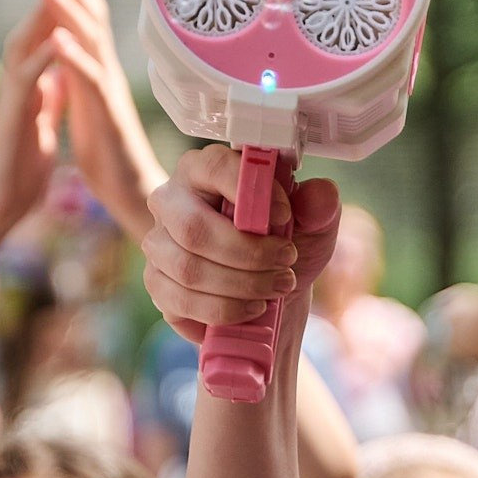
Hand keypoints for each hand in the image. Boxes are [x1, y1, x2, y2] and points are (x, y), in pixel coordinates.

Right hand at [0, 6, 67, 239]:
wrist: (0, 204)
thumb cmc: (21, 165)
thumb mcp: (44, 120)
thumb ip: (50, 94)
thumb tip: (60, 72)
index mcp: (34, 80)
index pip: (49, 30)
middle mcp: (22, 80)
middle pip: (34, 24)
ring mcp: (14, 96)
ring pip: (24, 44)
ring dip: (40, 13)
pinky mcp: (12, 117)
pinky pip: (27, 81)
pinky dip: (43, 59)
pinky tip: (57, 39)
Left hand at [34, 0, 161, 238]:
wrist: (132, 192)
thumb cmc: (109, 154)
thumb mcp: (90, 106)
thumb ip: (83, 78)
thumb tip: (74, 53)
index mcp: (97, 71)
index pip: (87, 20)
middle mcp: (106, 72)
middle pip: (91, 18)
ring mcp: (108, 90)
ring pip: (89, 41)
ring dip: (69, 8)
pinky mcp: (105, 113)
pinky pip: (89, 80)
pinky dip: (73, 56)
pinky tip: (57, 36)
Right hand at [141, 143, 339, 344]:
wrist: (268, 294)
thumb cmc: (282, 246)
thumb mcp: (312, 226)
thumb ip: (319, 206)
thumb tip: (320, 195)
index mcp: (204, 170)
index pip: (214, 167)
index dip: (250, 192)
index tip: (285, 218)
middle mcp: (171, 201)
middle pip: (194, 228)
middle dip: (249, 254)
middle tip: (286, 263)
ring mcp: (158, 243)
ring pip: (190, 269)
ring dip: (242, 285)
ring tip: (277, 288)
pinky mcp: (156, 283)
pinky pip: (182, 301)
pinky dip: (224, 310)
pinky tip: (251, 308)